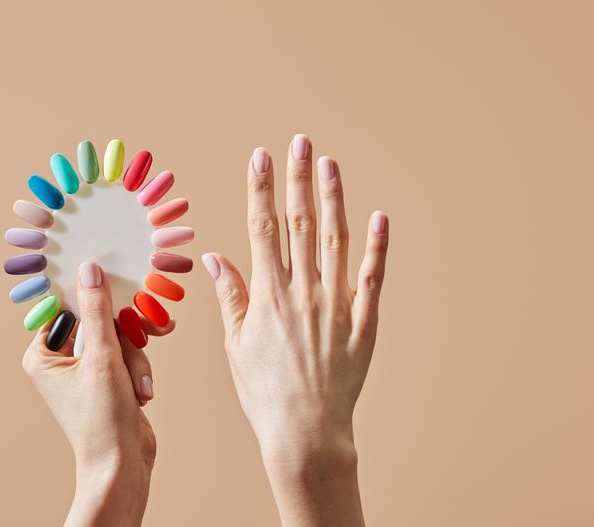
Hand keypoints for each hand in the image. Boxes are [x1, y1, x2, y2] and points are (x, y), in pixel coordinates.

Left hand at [22, 262, 168, 526]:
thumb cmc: (102, 420)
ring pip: (118, 338)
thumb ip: (98, 311)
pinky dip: (137, 369)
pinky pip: (126, 355)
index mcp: (43, 354)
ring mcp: (84, 370)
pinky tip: (143, 390)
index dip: (92, 295)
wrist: (122, 465)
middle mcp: (59, 360)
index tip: (115, 283)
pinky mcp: (106, 379)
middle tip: (147, 332)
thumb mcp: (103, 358)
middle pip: (98, 321)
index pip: (67, 306)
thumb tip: (90, 270)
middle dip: (125, 337)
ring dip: (134, 359)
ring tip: (139, 385)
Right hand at [202, 134, 387, 525]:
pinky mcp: (363, 324)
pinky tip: (378, 217)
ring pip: (336, 241)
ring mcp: (336, 306)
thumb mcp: (236, 345)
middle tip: (300, 142)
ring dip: (333, 200)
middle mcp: (303, 293)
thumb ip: (231, 297)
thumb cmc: (264, 391)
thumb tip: (215, 258)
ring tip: (329, 165)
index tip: (261, 157)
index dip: (261, 189)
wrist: (305, 432)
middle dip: (298, 179)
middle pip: (301, 224)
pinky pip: (372, 278)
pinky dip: (376, 246)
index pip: (263, 229)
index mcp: (268, 295)